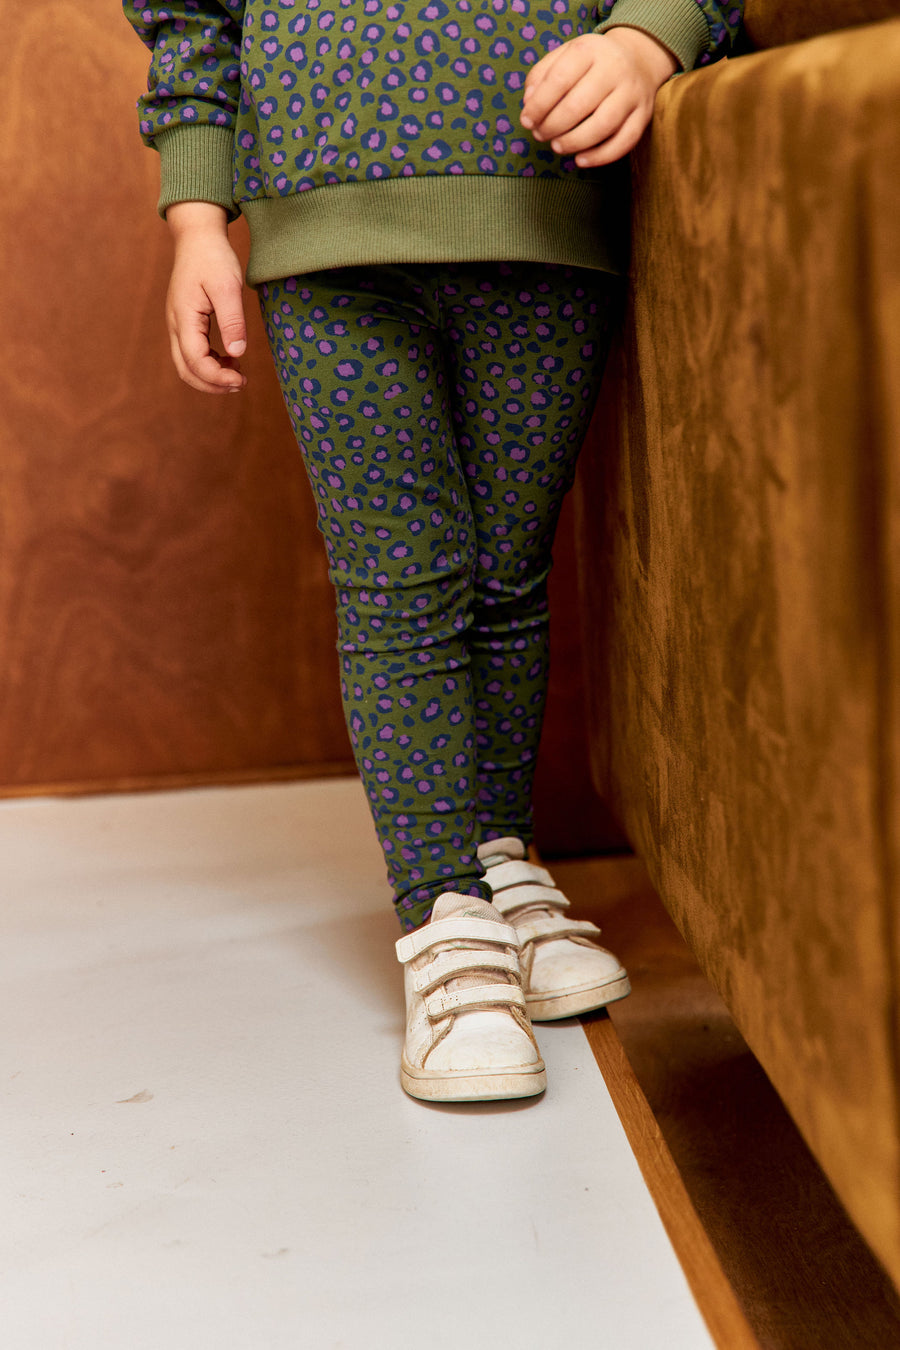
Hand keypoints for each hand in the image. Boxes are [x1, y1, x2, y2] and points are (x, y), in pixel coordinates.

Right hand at [165, 202, 247, 393]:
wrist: (198, 237)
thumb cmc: (213, 258)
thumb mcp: (228, 286)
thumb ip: (232, 321)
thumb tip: (237, 354)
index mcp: (184, 318)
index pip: (195, 361)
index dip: (217, 377)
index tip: (241, 380)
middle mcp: (176, 325)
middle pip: (186, 370)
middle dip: (212, 384)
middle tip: (241, 384)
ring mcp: (178, 325)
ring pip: (187, 364)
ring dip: (211, 376)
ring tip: (238, 375)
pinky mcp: (186, 323)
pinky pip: (192, 353)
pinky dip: (210, 364)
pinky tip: (231, 360)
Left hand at [520, 28, 677, 167]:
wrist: (638, 59)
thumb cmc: (591, 63)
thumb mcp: (565, 56)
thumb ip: (541, 75)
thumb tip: (528, 104)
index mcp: (590, 49)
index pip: (559, 80)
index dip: (538, 106)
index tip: (526, 121)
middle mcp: (614, 69)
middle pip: (578, 105)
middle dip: (552, 126)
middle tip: (540, 135)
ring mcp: (632, 92)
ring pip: (602, 125)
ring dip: (574, 142)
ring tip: (557, 146)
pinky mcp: (643, 115)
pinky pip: (624, 141)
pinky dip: (600, 157)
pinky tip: (580, 161)